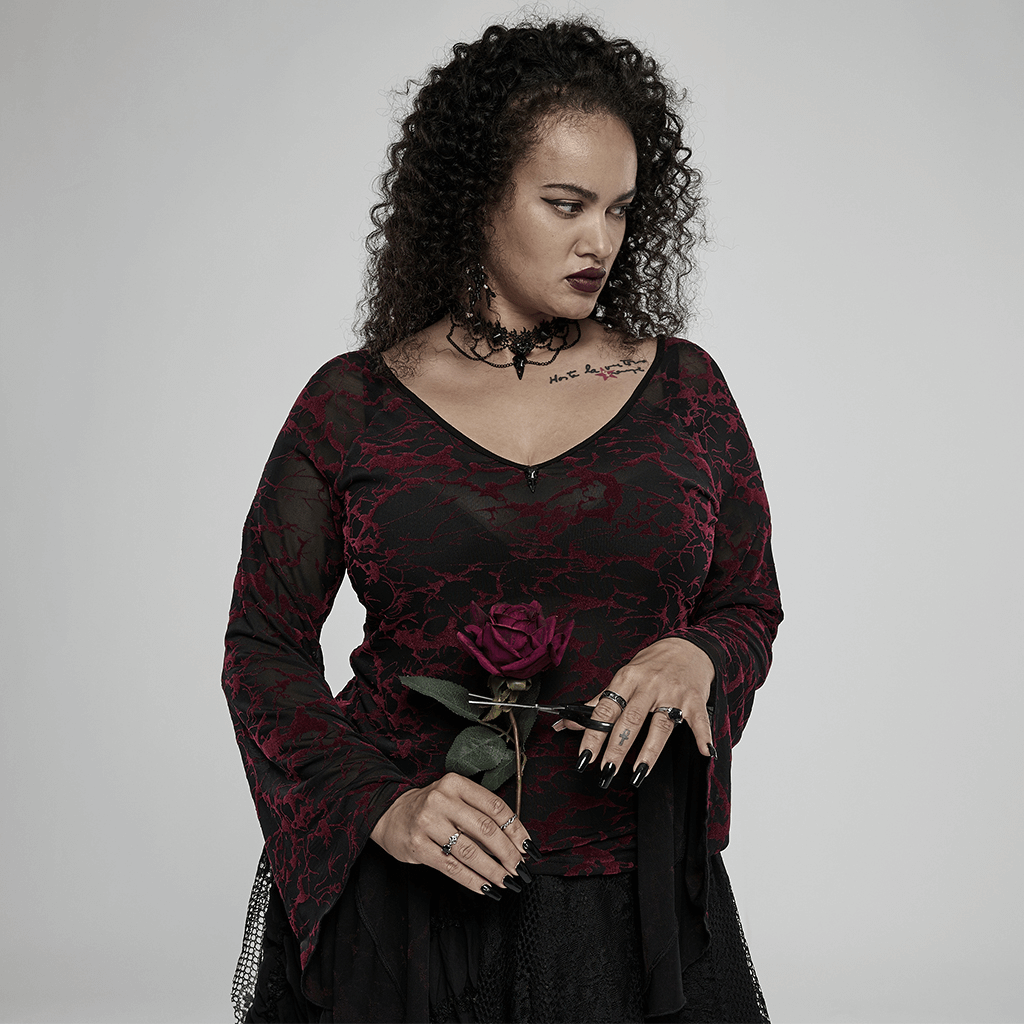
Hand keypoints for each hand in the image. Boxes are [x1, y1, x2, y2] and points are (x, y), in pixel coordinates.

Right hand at [369, 773, 536, 898]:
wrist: (389, 814)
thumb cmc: (431, 808)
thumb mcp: (454, 798)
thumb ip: (480, 813)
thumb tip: (515, 843)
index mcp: (456, 783)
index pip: (495, 806)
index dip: (516, 829)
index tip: (528, 848)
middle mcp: (441, 799)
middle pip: (485, 829)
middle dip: (508, 853)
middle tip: (520, 869)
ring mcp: (427, 822)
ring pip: (470, 851)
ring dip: (493, 870)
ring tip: (507, 881)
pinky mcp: (418, 846)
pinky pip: (451, 867)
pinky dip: (472, 880)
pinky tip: (485, 887)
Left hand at [553, 637, 714, 786]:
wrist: (687, 647)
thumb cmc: (651, 664)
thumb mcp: (624, 676)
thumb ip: (601, 700)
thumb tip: (567, 721)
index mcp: (627, 678)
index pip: (605, 709)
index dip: (593, 734)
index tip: (585, 757)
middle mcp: (649, 685)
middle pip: (630, 719)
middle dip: (617, 747)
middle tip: (606, 770)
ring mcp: (673, 692)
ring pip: (660, 724)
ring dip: (649, 751)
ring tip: (638, 773)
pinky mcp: (695, 700)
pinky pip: (698, 720)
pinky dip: (702, 736)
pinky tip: (704, 752)